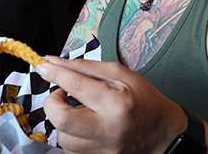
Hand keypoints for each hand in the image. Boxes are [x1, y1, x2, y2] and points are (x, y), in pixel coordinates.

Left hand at [37, 56, 187, 153]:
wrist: (164, 134)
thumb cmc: (144, 101)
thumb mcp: (120, 75)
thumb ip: (85, 68)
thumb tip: (54, 63)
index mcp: (117, 103)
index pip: (75, 85)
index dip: (54, 73)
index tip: (43, 66)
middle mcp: (109, 130)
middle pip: (61, 120)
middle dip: (51, 103)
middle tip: (60, 94)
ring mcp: (104, 150)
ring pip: (62, 138)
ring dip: (62, 121)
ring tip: (76, 111)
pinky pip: (70, 151)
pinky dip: (70, 136)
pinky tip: (82, 127)